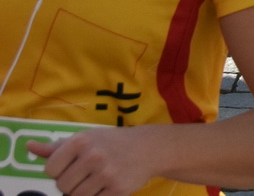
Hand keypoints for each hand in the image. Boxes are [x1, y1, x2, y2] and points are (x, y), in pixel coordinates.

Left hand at [29, 123, 161, 195]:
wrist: (149, 147)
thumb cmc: (111, 142)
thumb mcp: (85, 138)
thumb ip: (55, 147)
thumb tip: (29, 146)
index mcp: (81, 141)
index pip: (50, 169)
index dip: (59, 170)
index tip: (73, 165)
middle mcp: (93, 155)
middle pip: (61, 186)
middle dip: (70, 183)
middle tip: (86, 173)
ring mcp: (106, 173)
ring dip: (82, 192)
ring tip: (95, 180)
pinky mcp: (117, 189)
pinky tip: (105, 186)